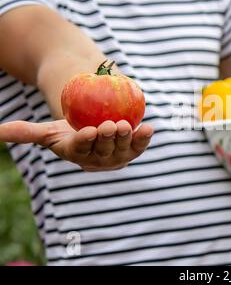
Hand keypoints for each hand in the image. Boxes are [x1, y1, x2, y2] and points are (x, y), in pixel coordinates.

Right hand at [0, 119, 152, 171]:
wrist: (94, 128)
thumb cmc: (69, 130)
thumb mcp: (49, 131)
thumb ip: (27, 133)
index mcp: (79, 155)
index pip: (81, 148)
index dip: (84, 141)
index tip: (87, 132)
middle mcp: (100, 159)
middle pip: (104, 149)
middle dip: (107, 138)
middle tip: (110, 125)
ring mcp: (119, 156)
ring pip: (123, 148)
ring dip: (127, 138)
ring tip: (127, 125)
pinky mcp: (133, 150)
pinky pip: (140, 144)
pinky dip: (145, 137)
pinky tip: (149, 128)